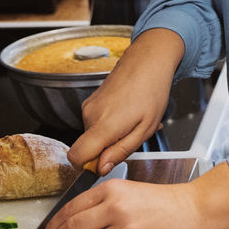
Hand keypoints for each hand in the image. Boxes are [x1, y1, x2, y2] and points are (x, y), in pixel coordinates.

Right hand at [68, 29, 181, 174]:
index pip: (76, 157)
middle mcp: (90, 115)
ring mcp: (89, 106)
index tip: (105, 163)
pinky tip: (128, 112)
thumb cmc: (152, 91)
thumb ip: (120, 151)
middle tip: (132, 134)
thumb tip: (101, 168)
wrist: (148, 60)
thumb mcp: (145, 129)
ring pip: (94, 135)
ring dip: (112, 134)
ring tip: (133, 120)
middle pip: (88, 147)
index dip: (87, 166)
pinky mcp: (90, 101)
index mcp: (103, 125)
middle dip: (107, 148)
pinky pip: (96, 122)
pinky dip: (110, 123)